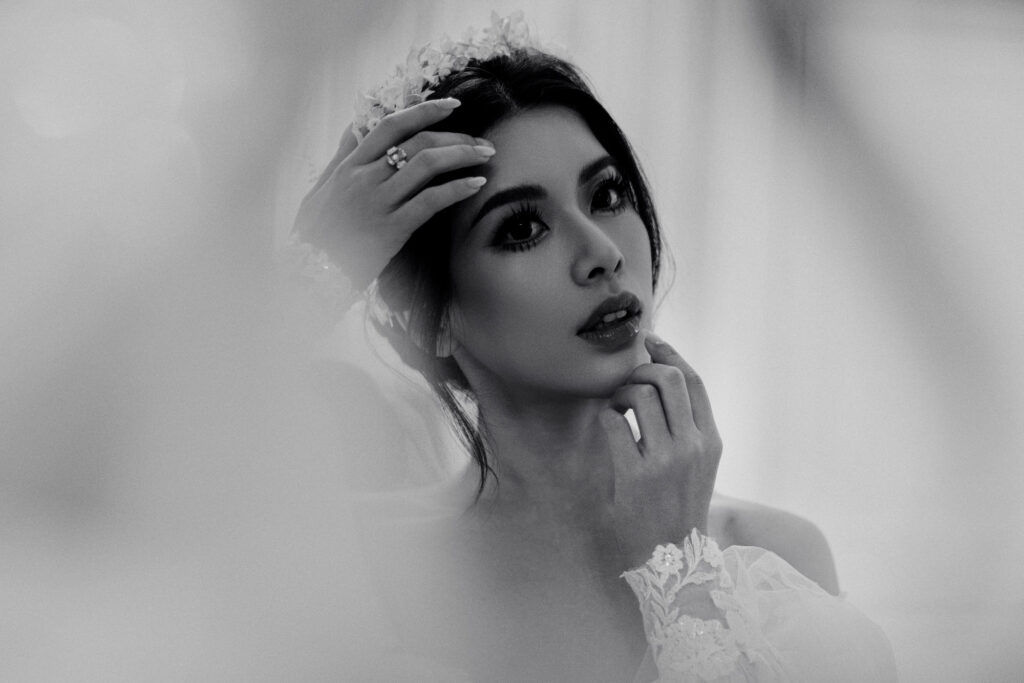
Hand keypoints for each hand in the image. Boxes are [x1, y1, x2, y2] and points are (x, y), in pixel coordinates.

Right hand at [292, 98, 495, 289]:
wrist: (308, 276)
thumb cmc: (314, 236)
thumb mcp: (320, 190)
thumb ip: (341, 158)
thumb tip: (357, 127)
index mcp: (349, 166)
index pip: (391, 125)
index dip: (424, 110)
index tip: (452, 105)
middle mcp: (363, 179)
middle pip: (417, 142)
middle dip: (455, 135)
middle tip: (481, 141)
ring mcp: (377, 203)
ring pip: (427, 165)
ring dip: (462, 154)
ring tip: (485, 156)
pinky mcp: (391, 230)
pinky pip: (430, 201)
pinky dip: (457, 189)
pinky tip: (476, 184)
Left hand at [600, 332, 722, 569]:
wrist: (674, 562)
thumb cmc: (679, 509)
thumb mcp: (698, 466)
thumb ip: (686, 428)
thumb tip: (660, 382)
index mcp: (710, 441)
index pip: (694, 382)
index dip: (670, 355)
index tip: (650, 342)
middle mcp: (693, 446)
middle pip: (669, 379)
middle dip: (641, 371)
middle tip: (627, 384)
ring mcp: (666, 460)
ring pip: (641, 395)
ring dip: (621, 393)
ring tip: (617, 408)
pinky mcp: (636, 475)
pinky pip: (615, 423)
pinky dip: (607, 417)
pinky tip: (609, 427)